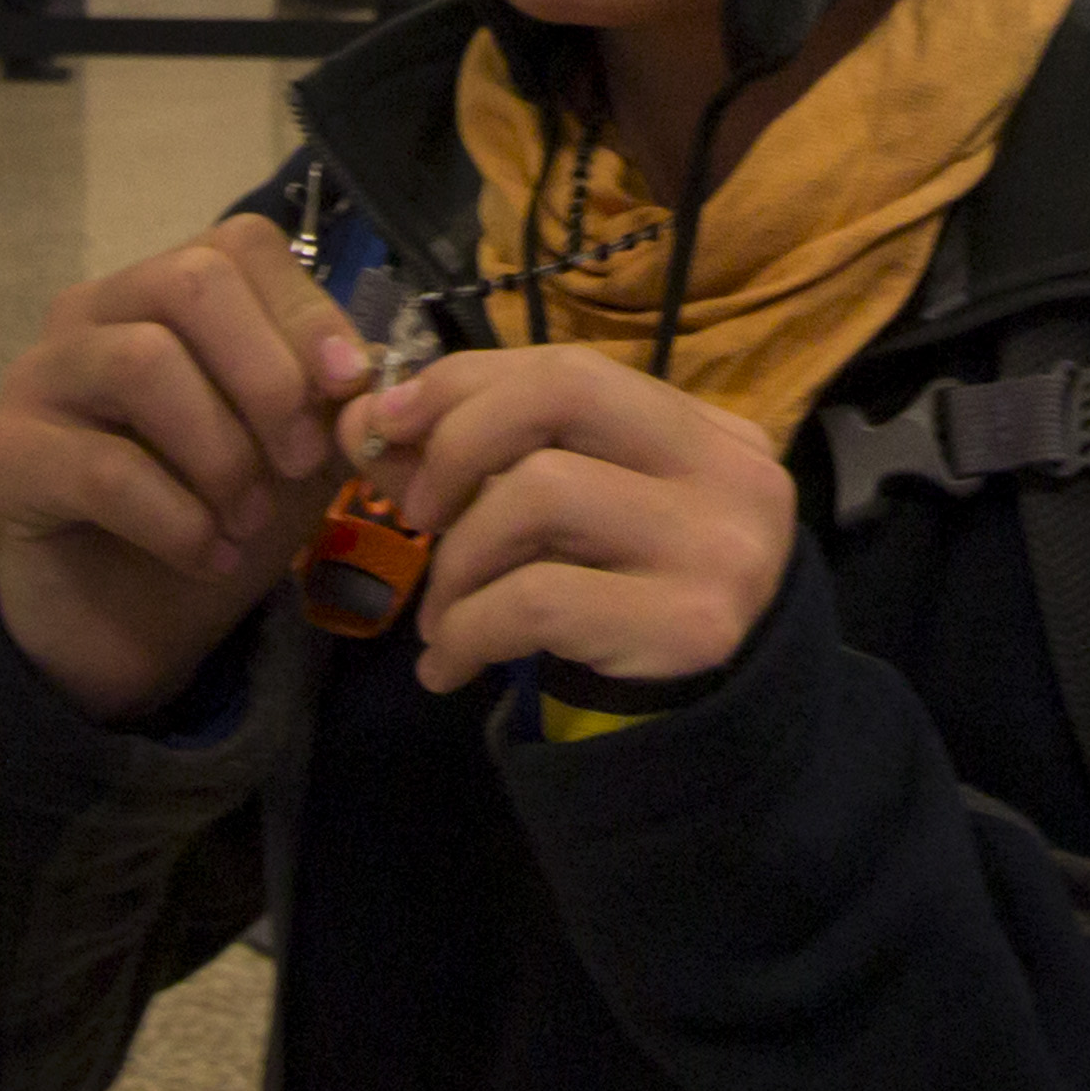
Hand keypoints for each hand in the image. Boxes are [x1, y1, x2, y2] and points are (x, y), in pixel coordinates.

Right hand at [0, 214, 373, 720]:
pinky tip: (208, 557)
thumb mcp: (297, 456)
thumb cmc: (216, 522)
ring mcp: (39, 379)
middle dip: (267, 374)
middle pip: (189, 283)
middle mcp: (93, 315)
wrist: (131, 633)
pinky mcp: (3, 457)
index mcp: (167, 294)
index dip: (306, 311)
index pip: (239, 246)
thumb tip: (369, 369)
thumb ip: (329, 402)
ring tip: (249, 520)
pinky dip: (175, 519)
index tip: (351, 387)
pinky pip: (100, 467)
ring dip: (220, 451)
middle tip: (302, 459)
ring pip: (141, 362)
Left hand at [361, 345, 797, 699]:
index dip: (464, 385)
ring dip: (460, 556)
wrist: (716, 721)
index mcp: (702, 429)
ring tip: (443, 612)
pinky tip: (449, 664)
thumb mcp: (562, 519)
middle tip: (418, 513)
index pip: (568, 368)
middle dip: (462, 441)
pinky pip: (537, 598)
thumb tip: (363, 417)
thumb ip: (472, 463)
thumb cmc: (627, 602)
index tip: (389, 421)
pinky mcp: (690, 623)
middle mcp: (726, 471)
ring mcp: (716, 544)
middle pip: (565, 392)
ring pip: (541, 490)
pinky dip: (468, 627)